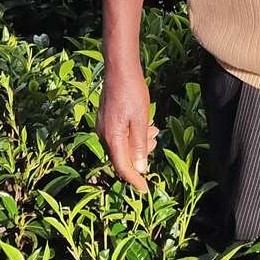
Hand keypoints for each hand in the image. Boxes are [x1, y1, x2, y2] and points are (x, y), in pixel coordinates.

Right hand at [96, 67, 158, 192]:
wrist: (119, 69)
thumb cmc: (132, 92)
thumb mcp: (141, 120)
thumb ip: (139, 145)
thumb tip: (140, 169)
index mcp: (112, 137)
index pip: (123, 167)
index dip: (135, 180)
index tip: (145, 189)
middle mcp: (104, 135)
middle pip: (122, 157)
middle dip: (141, 155)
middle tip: (155, 139)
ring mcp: (103, 127)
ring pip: (122, 146)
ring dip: (139, 143)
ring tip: (152, 128)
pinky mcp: (105, 120)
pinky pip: (120, 136)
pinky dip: (133, 135)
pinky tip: (144, 124)